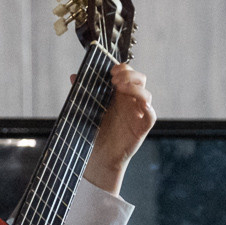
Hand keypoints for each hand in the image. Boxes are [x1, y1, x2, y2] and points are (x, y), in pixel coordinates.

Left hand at [84, 63, 155, 192]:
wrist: (99, 156)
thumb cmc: (95, 132)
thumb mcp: (87, 110)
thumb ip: (83, 92)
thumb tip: (74, 76)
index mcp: (119, 94)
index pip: (128, 73)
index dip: (123, 68)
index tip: (111, 72)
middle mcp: (130, 101)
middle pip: (140, 79)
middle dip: (130, 75)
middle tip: (114, 80)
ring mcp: (138, 114)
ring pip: (147, 95)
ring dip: (136, 88)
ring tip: (120, 88)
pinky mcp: (141, 128)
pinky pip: (151, 116)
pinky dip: (149, 109)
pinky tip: (141, 105)